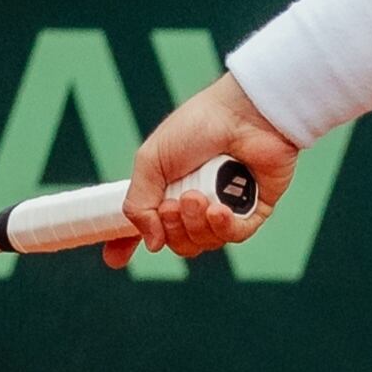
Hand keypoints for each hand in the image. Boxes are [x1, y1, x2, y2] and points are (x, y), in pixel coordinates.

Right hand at [114, 73, 300, 267]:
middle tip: (172, 204)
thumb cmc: (198, 126)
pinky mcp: (255, 210)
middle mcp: (196, 203)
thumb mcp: (151, 162)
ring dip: (195, 224)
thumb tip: (152, 245)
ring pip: (204, 242)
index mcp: (168, 190)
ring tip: (197, 197)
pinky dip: (223, 228)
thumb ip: (140, 204)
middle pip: (178, 243)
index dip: (128, 244)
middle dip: (172, 228)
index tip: (115, 259)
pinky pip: (235, 235)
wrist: (243, 112)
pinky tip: (218, 211)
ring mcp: (227, 208)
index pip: (148, 225)